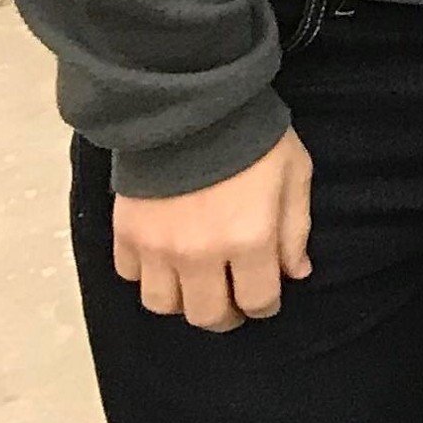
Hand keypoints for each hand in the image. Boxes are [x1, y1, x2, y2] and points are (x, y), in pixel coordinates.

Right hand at [111, 129, 313, 331]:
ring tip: (197, 286)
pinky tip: (165, 260)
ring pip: (163, 305)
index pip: (256, 300)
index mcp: (249, 240)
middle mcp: (200, 254)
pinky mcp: (126, 233)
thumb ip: (296, 230)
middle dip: (226, 316)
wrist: (194, 106)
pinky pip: (131, 276)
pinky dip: (148, 275)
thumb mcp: (295, 176)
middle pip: (207, 315)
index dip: (265, 306)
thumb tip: (296, 274)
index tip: (266, 299)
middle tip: (232, 304)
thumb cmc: (255, 139)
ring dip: (183, 302)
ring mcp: (158, 247)